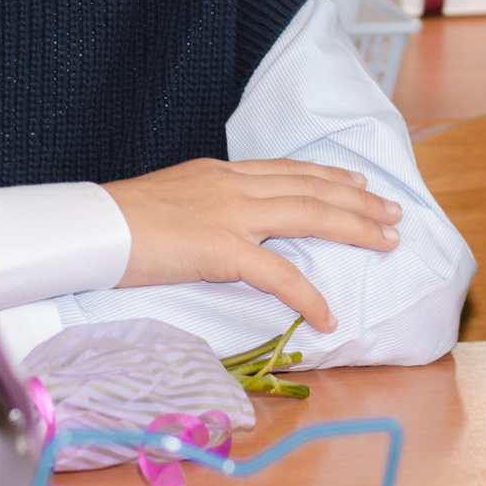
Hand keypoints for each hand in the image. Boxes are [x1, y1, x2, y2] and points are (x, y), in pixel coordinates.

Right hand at [104, 157, 401, 332]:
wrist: (91, 225)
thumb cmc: (119, 220)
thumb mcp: (172, 198)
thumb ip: (205, 205)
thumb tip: (222, 223)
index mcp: (221, 173)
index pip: (288, 169)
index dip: (329, 175)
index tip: (359, 180)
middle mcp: (233, 186)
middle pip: (311, 188)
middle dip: (359, 200)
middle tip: (394, 213)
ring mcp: (230, 215)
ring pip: (309, 215)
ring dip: (355, 228)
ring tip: (387, 242)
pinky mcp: (221, 250)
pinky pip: (278, 276)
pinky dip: (308, 296)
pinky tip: (328, 316)